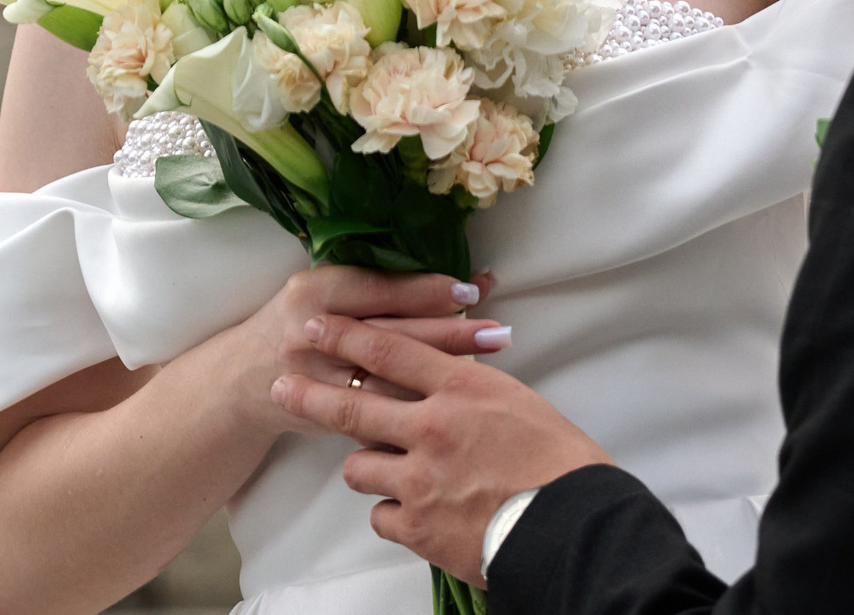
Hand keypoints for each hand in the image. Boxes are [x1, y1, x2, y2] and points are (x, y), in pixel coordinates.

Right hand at [228, 269, 502, 431]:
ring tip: (489, 366)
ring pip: (390, 377)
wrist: (241, 382)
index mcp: (314, 292)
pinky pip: (379, 414)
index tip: (471, 288)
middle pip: (393, 333)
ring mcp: (318, 380)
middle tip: (497, 329)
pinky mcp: (325, 416)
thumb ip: (367, 287)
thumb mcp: (318, 292)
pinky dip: (417, 407)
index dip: (426, 289)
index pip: (379, 288)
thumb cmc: (294, 325)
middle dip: (450, 332)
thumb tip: (443, 278)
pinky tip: (452, 403)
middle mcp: (313, 333)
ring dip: (442, 371)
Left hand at [270, 313, 614, 585]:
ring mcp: (420, 478)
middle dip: (310, 392)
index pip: (389, 349)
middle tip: (282, 383)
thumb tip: (446, 369)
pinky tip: (410, 511)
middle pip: (352, 403)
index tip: (316, 325)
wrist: (572, 529)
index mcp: (461, 388)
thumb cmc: (560, 464)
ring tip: (381, 468)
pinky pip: (379, 514)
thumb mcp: (517, 402)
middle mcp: (432, 427)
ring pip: (358, 465)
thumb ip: (470, 385)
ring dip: (366, 464)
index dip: (345, 334)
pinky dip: (391, 512)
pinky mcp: (418, 526)